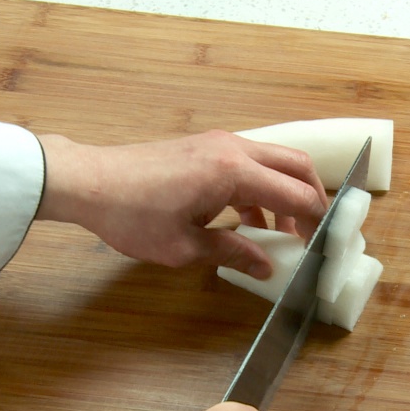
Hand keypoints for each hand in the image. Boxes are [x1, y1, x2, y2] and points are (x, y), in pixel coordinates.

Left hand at [36, 130, 327, 278]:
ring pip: (275, 162)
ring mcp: (220, 144)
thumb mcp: (185, 247)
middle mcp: (234, 149)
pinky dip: (261, 190)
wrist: (89, 181)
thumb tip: (266, 266)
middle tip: (313, 232)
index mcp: (234, 172)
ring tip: (282, 235)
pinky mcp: (206, 147)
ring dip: (286, 194)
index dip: (314, 221)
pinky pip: (250, 164)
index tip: (320, 245)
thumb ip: (232, 253)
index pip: (296, 194)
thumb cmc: (132, 215)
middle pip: (297, 165)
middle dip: (312, 198)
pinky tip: (249, 223)